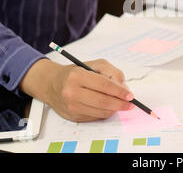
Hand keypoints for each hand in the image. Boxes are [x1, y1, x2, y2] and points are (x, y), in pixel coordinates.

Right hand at [20, 59, 134, 122]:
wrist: (52, 84)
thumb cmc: (76, 72)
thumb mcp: (95, 64)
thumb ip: (112, 73)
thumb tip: (124, 88)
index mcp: (77, 76)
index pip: (104, 85)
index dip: (119, 91)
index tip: (130, 95)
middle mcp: (72, 92)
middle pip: (103, 101)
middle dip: (120, 104)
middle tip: (130, 103)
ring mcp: (72, 106)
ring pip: (101, 112)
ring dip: (114, 109)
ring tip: (119, 103)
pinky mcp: (73, 116)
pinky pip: (96, 117)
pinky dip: (105, 112)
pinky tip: (106, 105)